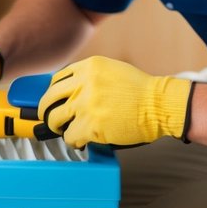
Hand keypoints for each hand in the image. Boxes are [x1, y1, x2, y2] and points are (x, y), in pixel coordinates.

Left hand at [38, 56, 193, 147]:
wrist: (160, 105)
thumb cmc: (140, 91)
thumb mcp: (111, 70)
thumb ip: (89, 77)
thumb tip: (69, 91)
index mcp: (88, 67)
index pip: (56, 80)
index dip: (53, 94)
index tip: (55, 102)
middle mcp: (84, 83)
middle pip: (49, 99)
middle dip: (46, 111)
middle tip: (51, 119)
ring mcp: (87, 104)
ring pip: (55, 119)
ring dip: (58, 127)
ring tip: (66, 130)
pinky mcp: (91, 125)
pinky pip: (70, 136)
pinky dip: (74, 140)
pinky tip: (81, 140)